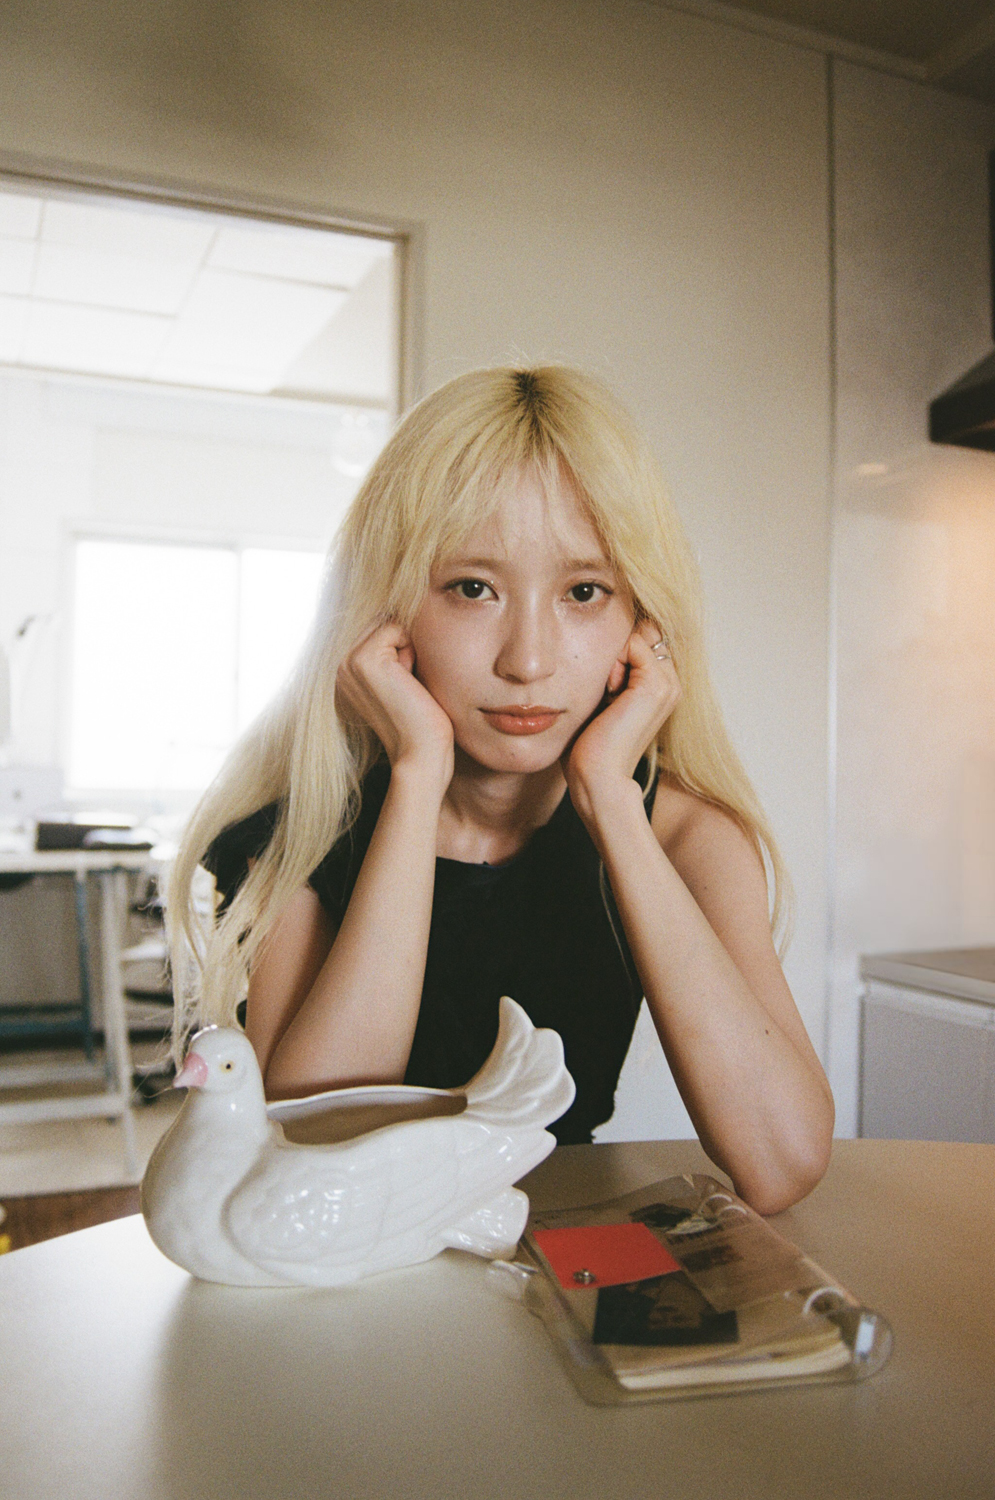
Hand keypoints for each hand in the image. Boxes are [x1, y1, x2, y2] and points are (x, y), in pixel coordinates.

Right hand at [336, 623, 454, 787]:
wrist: (422, 752)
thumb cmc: (421, 717)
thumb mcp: (399, 675)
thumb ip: (390, 646)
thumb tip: (400, 606)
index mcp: (342, 668)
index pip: (378, 624)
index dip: (402, 646)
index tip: (403, 684)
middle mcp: (337, 663)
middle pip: (383, 618)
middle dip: (404, 643)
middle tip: (407, 684)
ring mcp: (346, 660)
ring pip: (390, 621)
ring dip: (408, 647)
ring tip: (407, 684)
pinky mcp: (363, 659)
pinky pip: (397, 626)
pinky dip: (411, 650)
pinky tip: (408, 682)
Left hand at [564, 621, 680, 817]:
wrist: (598, 777)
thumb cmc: (591, 743)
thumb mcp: (602, 696)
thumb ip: (613, 667)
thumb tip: (606, 635)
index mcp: (662, 684)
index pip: (643, 636)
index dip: (617, 651)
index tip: (607, 687)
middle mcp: (671, 681)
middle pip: (641, 632)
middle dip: (616, 651)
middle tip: (607, 692)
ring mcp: (668, 683)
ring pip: (636, 636)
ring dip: (612, 659)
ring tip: (609, 696)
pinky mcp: (656, 685)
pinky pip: (632, 644)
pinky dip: (612, 663)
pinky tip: (610, 696)